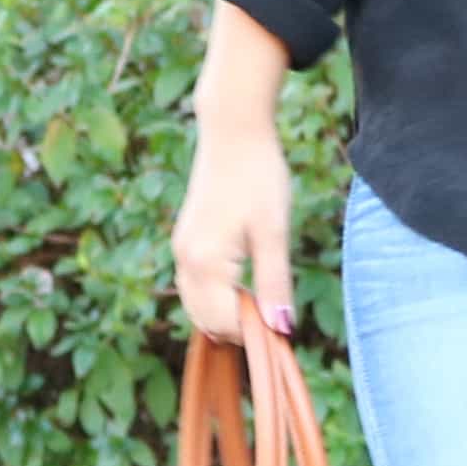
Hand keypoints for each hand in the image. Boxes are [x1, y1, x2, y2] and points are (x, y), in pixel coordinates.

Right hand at [170, 116, 298, 342]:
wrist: (233, 131)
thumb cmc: (259, 176)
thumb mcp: (274, 232)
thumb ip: (274, 283)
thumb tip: (282, 327)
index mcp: (205, 262)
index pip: (226, 322)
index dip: (255, 334)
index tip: (286, 331)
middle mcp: (185, 260)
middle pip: (206, 320)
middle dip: (239, 329)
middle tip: (277, 320)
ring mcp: (181, 249)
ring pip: (196, 305)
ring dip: (225, 314)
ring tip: (263, 304)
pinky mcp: (185, 239)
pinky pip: (194, 286)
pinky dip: (215, 297)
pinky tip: (244, 288)